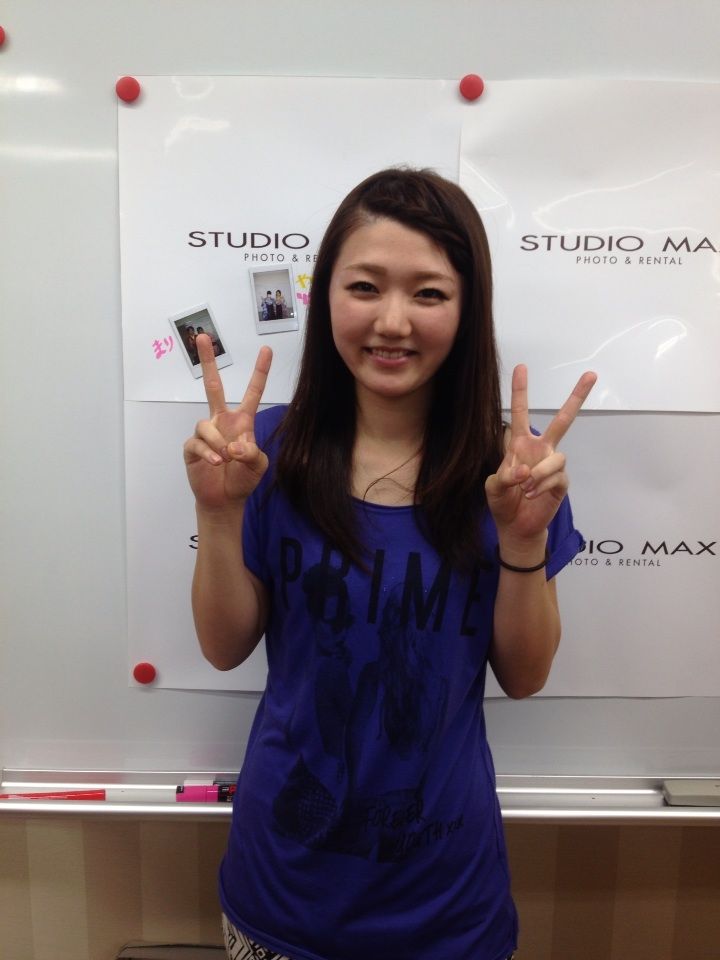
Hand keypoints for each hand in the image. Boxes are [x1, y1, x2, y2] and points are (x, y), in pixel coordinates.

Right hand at [183, 334, 272, 511]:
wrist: (224, 499)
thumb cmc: (243, 478)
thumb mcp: (258, 465)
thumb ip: (252, 452)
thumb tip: (232, 445)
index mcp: (242, 421)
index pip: (252, 393)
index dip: (260, 372)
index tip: (267, 350)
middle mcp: (222, 421)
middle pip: (213, 386)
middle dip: (208, 362)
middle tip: (202, 337)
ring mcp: (205, 433)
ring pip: (206, 424)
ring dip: (218, 443)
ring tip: (226, 460)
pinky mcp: (191, 447)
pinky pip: (197, 443)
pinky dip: (208, 453)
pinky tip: (216, 463)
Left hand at [485, 365, 596, 544]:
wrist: (515, 526)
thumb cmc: (503, 502)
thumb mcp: (493, 487)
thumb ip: (504, 476)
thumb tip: (524, 471)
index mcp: (519, 444)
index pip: (520, 413)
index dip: (520, 391)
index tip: (522, 367)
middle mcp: (540, 449)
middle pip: (563, 420)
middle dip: (577, 397)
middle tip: (592, 374)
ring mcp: (553, 464)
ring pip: (555, 457)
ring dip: (538, 473)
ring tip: (525, 488)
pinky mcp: (562, 481)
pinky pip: (557, 476)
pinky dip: (541, 485)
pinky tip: (532, 495)